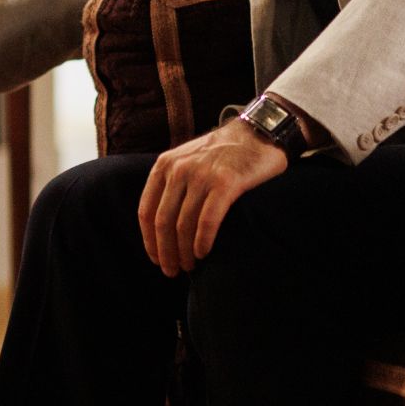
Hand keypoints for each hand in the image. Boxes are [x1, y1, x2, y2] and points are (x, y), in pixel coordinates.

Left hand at [136, 118, 288, 275]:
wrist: (257, 134)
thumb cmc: (222, 154)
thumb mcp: (186, 160)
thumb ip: (172, 184)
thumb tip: (162, 226)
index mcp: (164, 166)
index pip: (146, 212)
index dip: (149, 241)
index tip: (155, 259)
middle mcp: (178, 169)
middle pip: (162, 222)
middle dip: (165, 252)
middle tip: (172, 271)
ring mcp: (201, 175)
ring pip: (183, 224)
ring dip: (184, 252)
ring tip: (190, 266)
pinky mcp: (226, 183)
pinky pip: (207, 220)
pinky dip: (202, 241)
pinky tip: (203, 253)